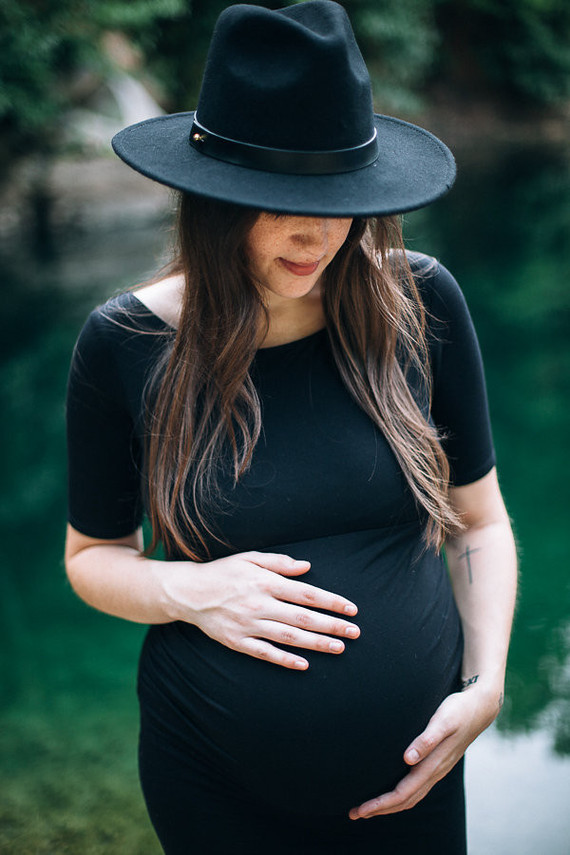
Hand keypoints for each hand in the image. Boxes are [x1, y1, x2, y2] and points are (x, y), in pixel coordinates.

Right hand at [161, 550, 359, 669]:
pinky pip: (265, 653)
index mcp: (265, 582)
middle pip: (303, 618)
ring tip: (338, 648)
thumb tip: (306, 566)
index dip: (332, 602)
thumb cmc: (223, 572)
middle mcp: (260, 604)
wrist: (189, 592)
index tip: (351, 609)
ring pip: (289, 637)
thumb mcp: (250, 558)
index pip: (307, 594)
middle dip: (332, 626)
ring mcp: (249, 625)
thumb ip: (279, 562)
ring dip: (316, 643)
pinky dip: (285, 660)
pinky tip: (304, 665)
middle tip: (354, 633)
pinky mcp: (238, 642)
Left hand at [348, 685, 500, 818]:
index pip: (403, 793)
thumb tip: (408, 759)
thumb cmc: (458, 711)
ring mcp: (438, 770)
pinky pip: (417, 788)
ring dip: (389, 805)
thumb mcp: (443, 720)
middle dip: (380, 809)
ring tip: (368, 807)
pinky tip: (392, 791)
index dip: (381, 804)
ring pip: (412, 797)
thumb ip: (426, 739)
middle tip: (354, 813)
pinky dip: (401, 796)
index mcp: (433, 765)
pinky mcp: (438, 764)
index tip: (361, 809)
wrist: (480, 708)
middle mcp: (435, 772)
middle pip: (405, 801)